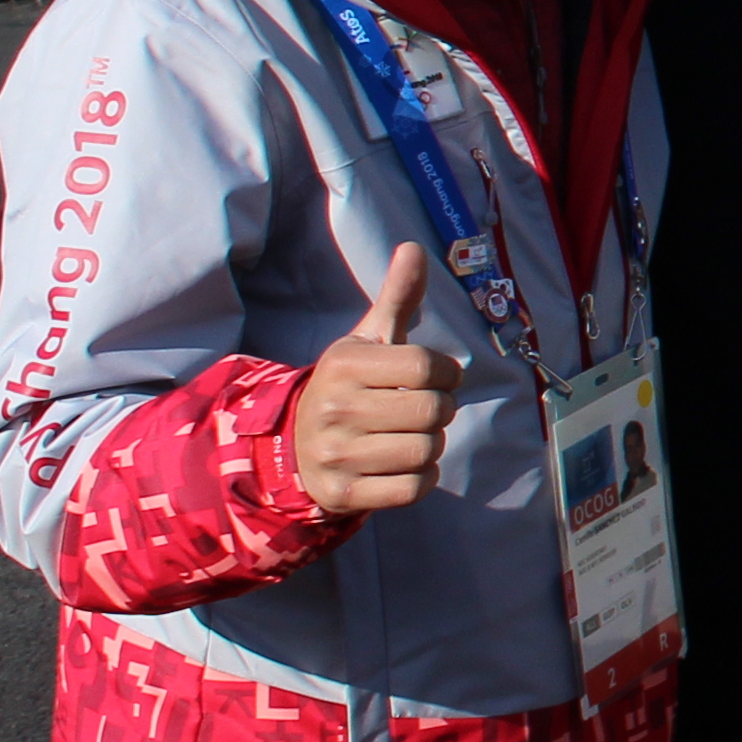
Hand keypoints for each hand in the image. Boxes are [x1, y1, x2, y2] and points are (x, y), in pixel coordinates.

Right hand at [287, 247, 459, 517]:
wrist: (295, 445)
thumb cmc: (350, 385)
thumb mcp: (368, 339)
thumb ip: (397, 297)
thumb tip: (413, 247)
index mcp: (344, 364)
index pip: (429, 366)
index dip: (447, 372)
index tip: (435, 376)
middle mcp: (334, 408)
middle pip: (434, 411)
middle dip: (441, 409)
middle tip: (420, 408)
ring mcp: (335, 454)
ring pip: (427, 450)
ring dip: (431, 444)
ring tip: (408, 434)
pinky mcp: (343, 494)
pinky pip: (415, 488)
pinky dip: (422, 477)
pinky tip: (401, 463)